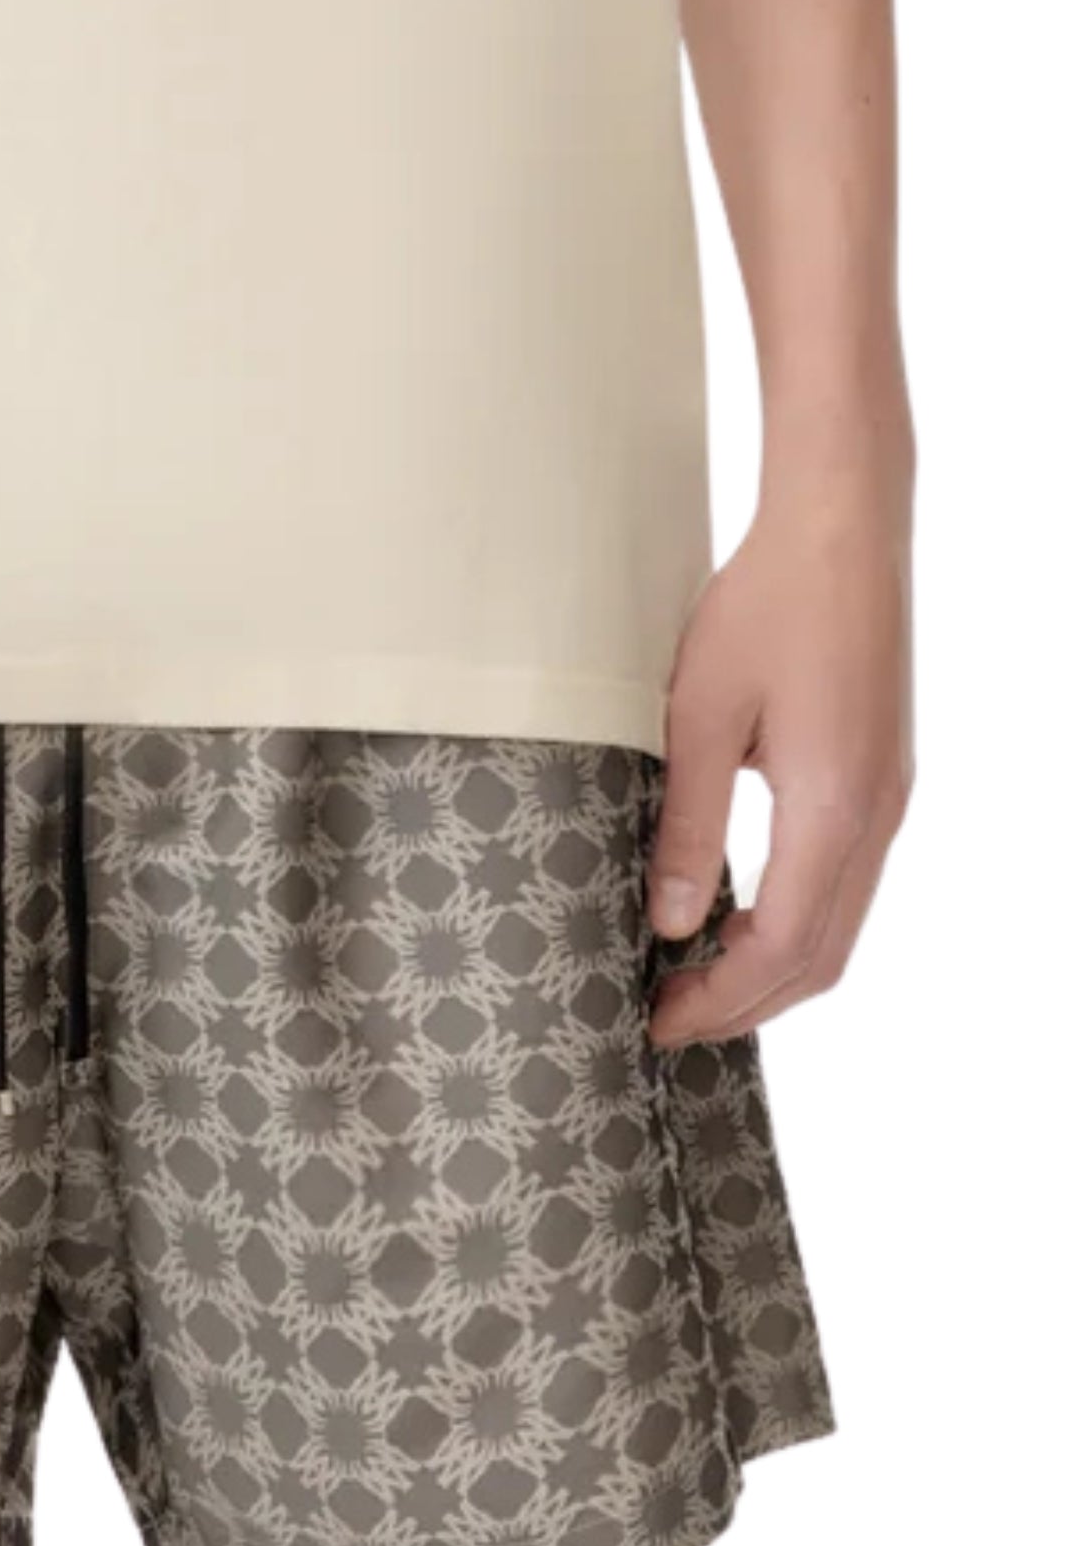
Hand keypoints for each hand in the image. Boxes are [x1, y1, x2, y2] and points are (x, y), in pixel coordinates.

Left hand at [648, 473, 913, 1046]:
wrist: (843, 524)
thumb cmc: (766, 603)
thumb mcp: (699, 716)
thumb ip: (688, 827)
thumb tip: (673, 923)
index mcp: (833, 807)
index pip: (783, 950)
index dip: (720, 1001)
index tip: (657, 1021)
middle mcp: (876, 815)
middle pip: (820, 959)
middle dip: (744, 1005)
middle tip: (667, 1018)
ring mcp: (887, 799)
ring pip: (837, 928)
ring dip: (768, 970)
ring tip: (690, 979)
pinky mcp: (880, 780)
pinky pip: (843, 886)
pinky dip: (791, 926)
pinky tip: (734, 919)